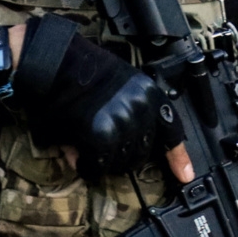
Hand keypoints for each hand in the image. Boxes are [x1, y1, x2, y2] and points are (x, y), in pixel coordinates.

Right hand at [6, 19, 192, 181]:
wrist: (52, 62)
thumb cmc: (82, 70)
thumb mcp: (121, 85)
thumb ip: (129, 116)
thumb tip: (122, 150)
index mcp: (149, 93)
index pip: (171, 130)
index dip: (178, 157)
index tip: (185, 175)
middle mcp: (139, 108)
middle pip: (143, 154)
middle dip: (125, 160)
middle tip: (105, 153)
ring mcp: (119, 122)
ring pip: (121, 163)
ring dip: (105, 165)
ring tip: (89, 153)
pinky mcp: (97, 134)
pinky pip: (97, 165)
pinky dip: (88, 168)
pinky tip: (79, 160)